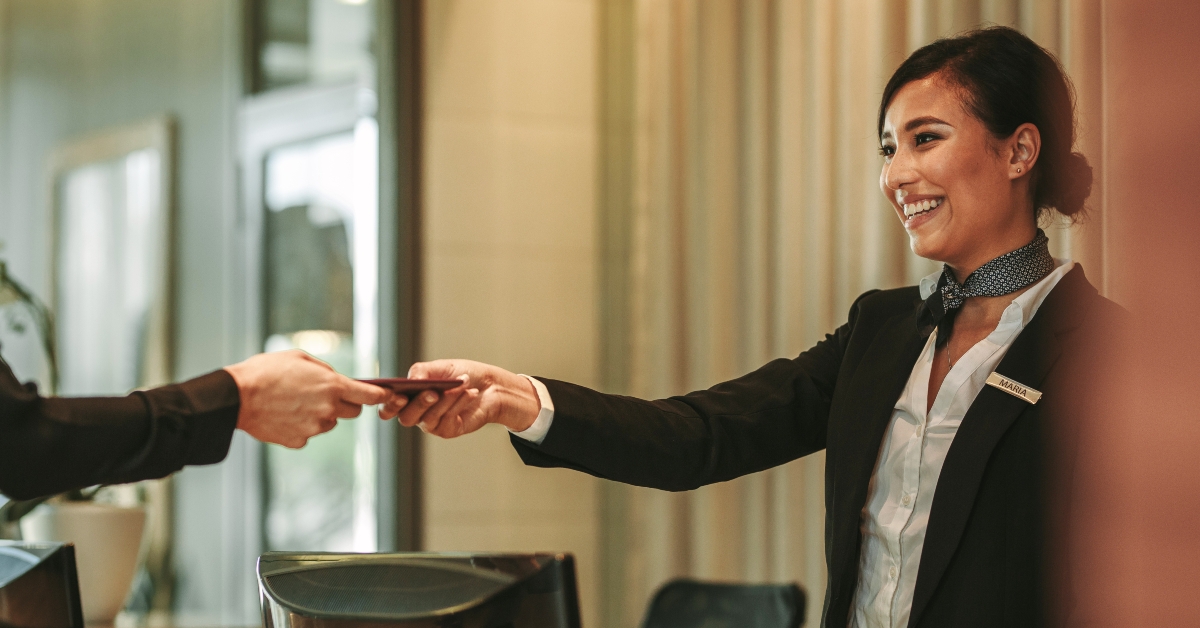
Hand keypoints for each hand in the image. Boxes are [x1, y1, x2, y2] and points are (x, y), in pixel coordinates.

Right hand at [223, 350, 392, 447]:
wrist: (237, 396)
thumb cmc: (267, 371)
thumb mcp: (300, 358)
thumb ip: (325, 370)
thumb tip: (337, 378)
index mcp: (332, 386)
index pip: (370, 395)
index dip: (381, 395)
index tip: (386, 395)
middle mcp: (328, 409)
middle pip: (352, 412)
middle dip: (344, 403)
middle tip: (324, 394)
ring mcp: (313, 428)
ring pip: (328, 422)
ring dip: (320, 414)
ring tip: (294, 402)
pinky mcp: (298, 441)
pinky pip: (308, 434)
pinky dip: (301, 426)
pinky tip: (284, 415)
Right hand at [378, 359, 539, 438]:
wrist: (489, 385)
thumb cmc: (461, 374)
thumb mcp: (440, 367)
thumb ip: (422, 371)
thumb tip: (411, 380)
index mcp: (409, 396)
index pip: (388, 408)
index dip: (388, 405)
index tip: (397, 395)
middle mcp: (416, 413)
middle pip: (406, 417)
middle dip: (419, 404)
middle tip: (432, 392)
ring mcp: (431, 423)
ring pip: (428, 418)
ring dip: (445, 399)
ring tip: (461, 384)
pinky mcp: (448, 430)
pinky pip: (447, 420)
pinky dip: (458, 404)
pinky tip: (469, 393)